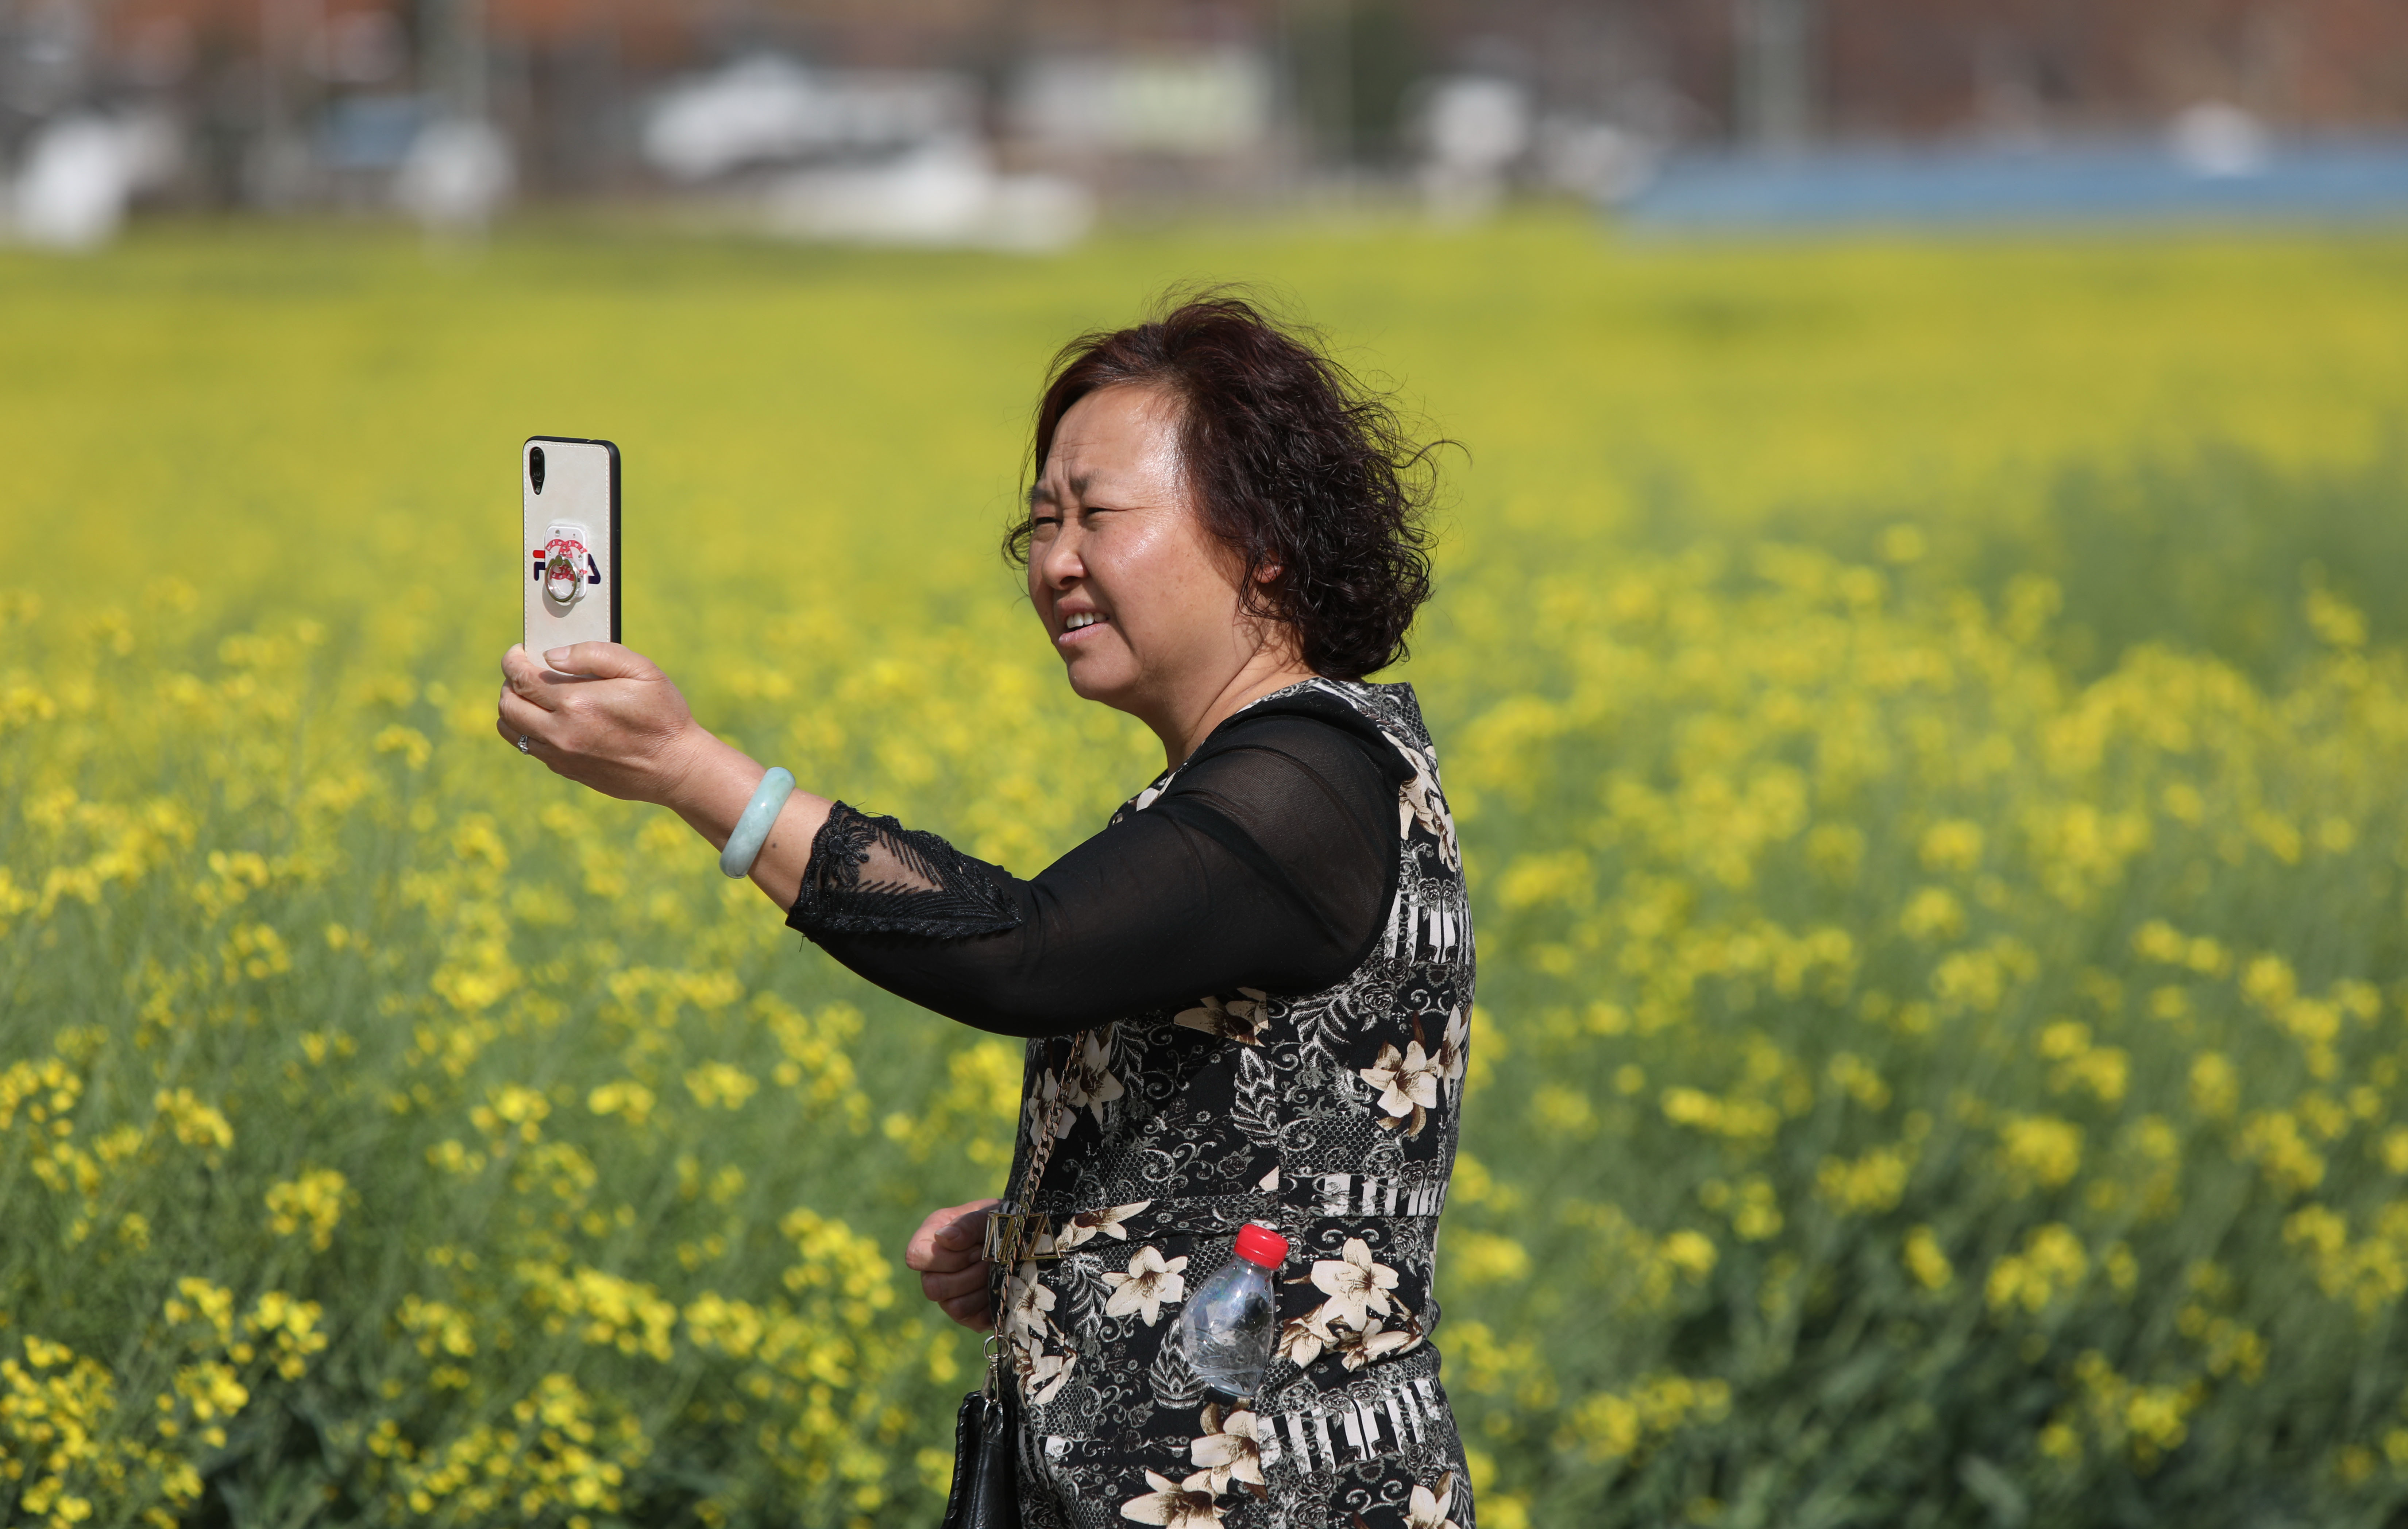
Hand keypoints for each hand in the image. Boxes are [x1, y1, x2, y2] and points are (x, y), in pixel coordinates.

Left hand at [497, 642, 703, 803]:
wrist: (677, 766)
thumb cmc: (663, 715)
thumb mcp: (641, 670)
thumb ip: (595, 654)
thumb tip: (552, 655)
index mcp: (576, 702)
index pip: (521, 677)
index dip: (513, 659)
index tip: (519, 652)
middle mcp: (561, 732)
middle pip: (508, 704)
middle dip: (509, 682)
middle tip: (524, 672)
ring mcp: (561, 755)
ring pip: (511, 730)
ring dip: (513, 709)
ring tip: (530, 697)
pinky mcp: (567, 770)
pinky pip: (530, 748)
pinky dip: (528, 730)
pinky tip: (550, 720)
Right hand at [905, 1198, 1000, 1331]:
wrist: (1025, 1241)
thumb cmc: (1001, 1221)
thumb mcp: (988, 1214)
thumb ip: (967, 1224)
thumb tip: (943, 1238)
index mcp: (930, 1240)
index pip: (915, 1256)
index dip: (944, 1257)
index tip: (973, 1248)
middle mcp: (933, 1272)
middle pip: (933, 1287)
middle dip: (969, 1274)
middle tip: (989, 1259)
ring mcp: (948, 1297)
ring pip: (955, 1307)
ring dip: (982, 1287)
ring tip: (996, 1271)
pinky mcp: (968, 1316)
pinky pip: (974, 1320)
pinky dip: (992, 1303)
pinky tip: (999, 1285)